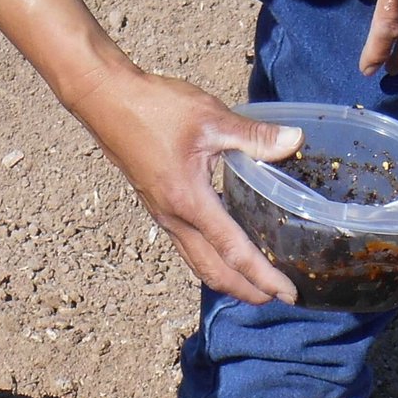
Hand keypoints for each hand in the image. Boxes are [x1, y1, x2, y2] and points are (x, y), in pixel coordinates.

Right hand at [66, 64, 300, 302]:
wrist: (103, 98)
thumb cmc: (152, 106)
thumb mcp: (210, 117)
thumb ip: (253, 135)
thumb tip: (293, 141)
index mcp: (190, 201)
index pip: (233, 251)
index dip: (263, 277)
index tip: (288, 294)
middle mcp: (174, 218)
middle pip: (213, 272)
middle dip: (246, 291)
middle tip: (278, 298)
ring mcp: (163, 215)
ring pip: (198, 263)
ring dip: (227, 280)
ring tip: (255, 284)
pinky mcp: (157, 206)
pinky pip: (187, 246)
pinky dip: (211, 259)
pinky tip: (226, 250)